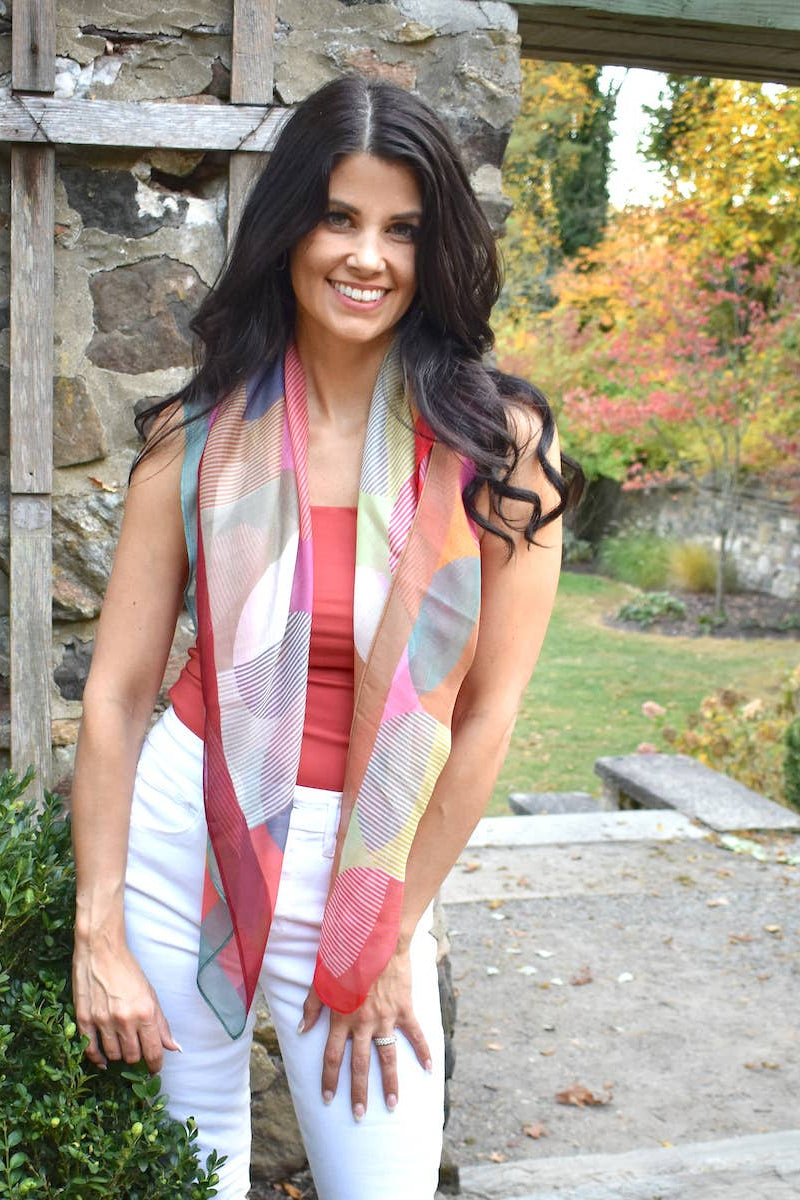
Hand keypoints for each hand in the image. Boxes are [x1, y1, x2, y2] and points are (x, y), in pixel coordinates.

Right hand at [72, 936, 179, 1074]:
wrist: (100, 951)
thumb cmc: (128, 971)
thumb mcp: (151, 994)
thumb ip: (161, 1024)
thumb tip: (175, 1048)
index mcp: (145, 1012)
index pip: (153, 1051)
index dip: (156, 1064)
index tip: (155, 1067)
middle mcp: (124, 1019)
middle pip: (132, 1057)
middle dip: (137, 1056)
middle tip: (137, 1048)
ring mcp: (102, 1021)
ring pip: (114, 1055)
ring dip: (119, 1054)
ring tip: (121, 1044)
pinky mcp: (84, 1020)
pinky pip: (91, 1050)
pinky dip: (98, 1058)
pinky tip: (103, 1058)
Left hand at [299, 947, 431, 1120]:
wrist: (375, 938)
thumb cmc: (345, 956)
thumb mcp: (321, 980)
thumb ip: (311, 1007)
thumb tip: (301, 1029)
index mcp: (341, 1017)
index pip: (331, 1057)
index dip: (329, 1079)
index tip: (328, 1099)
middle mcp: (362, 1023)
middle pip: (358, 1064)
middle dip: (358, 1092)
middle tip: (358, 1114)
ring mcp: (385, 1018)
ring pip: (387, 1057)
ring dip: (389, 1083)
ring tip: (391, 1104)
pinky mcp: (403, 1009)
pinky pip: (415, 1035)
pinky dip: (423, 1051)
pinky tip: (429, 1069)